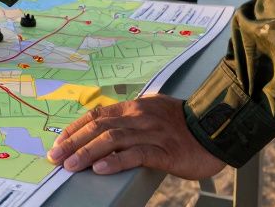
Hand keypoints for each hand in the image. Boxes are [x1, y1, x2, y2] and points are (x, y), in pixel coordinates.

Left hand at [47, 94, 226, 179]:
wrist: (218, 128)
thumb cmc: (185, 124)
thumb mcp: (154, 112)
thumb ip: (132, 118)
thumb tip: (107, 128)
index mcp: (135, 107)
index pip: (97, 115)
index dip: (75, 128)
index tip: (58, 141)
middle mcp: (140, 117)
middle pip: (99, 127)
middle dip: (73, 142)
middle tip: (56, 157)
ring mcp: (152, 133)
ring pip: (112, 140)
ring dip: (87, 152)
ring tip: (71, 165)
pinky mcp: (165, 151)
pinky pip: (135, 154)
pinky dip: (115, 161)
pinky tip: (100, 168)